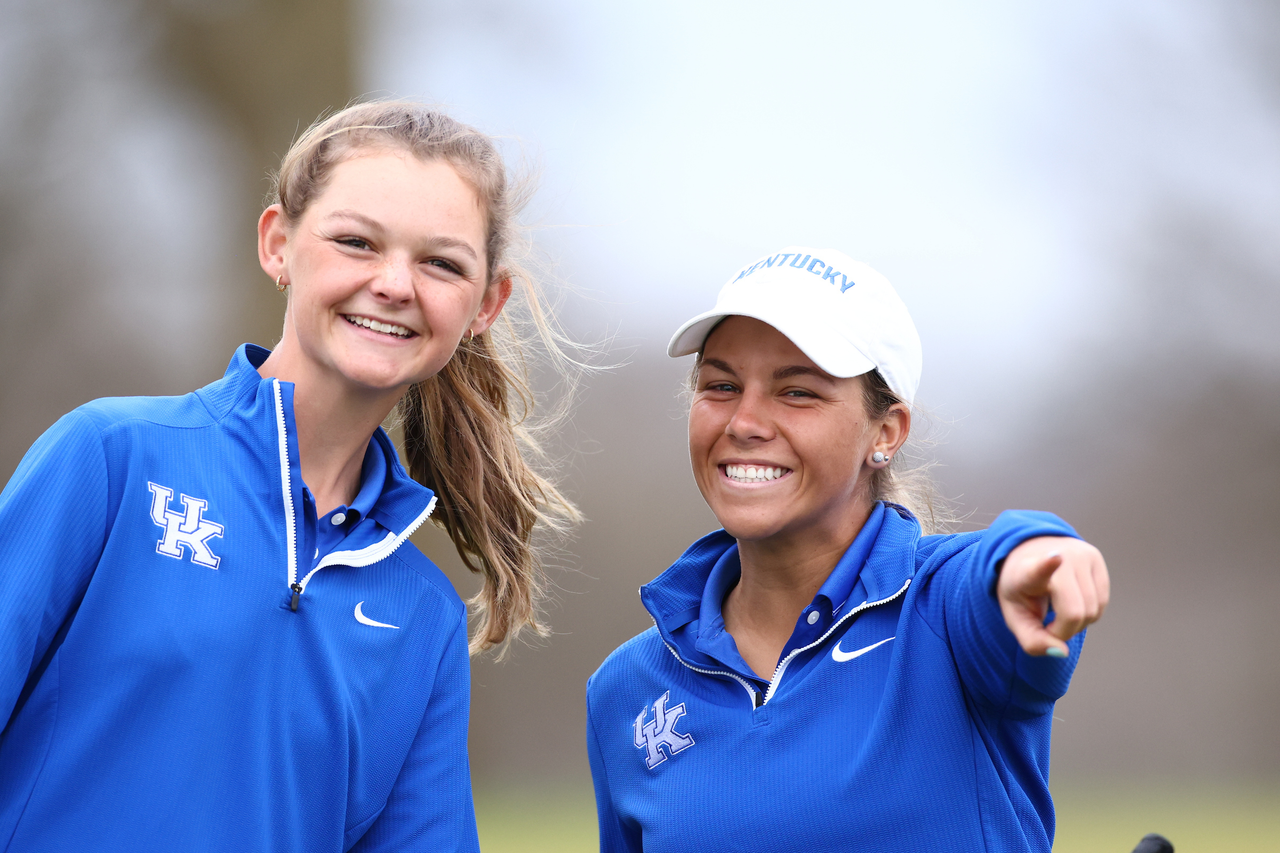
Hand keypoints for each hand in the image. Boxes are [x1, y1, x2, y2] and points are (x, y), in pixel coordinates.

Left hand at [996, 536, 1108, 656]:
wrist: (1028, 554)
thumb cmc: (1021, 589)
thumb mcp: (1015, 617)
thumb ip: (1032, 640)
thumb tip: (1062, 652)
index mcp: (1029, 569)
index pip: (1040, 568)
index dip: (1047, 565)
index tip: (1055, 557)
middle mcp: (1059, 556)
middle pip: (1075, 612)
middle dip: (1063, 631)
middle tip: (1047, 625)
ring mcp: (1081, 555)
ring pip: (1093, 610)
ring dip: (1077, 623)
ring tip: (1057, 611)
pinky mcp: (1096, 558)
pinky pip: (1102, 603)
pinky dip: (1088, 613)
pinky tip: (1071, 603)